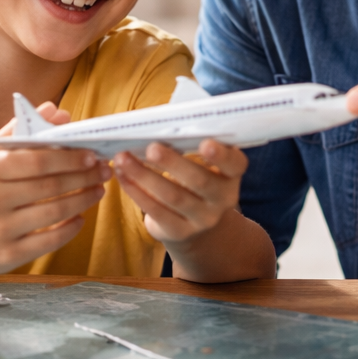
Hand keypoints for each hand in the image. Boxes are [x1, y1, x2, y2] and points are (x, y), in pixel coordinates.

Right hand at [0, 102, 108, 274]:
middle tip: (104, 170)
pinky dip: (70, 228)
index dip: (69, 157)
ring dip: (83, 200)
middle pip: (50, 187)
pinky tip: (80, 217)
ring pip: (54, 214)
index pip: (36, 161)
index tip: (92, 153)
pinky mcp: (6, 256)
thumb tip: (56, 111)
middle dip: (84, 177)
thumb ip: (20, 131)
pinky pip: (49, 241)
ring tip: (98, 191)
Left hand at [110, 140, 248, 244]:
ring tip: (123, 158)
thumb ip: (191, 148)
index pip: (235, 164)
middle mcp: (222, 199)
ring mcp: (202, 219)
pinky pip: (156, 211)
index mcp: (231, 175)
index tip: (206, 143)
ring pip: (172, 196)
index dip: (221, 155)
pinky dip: (136, 191)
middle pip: (199, 180)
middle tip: (151, 147)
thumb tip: (157, 126)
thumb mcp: (205, 166)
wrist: (200, 229)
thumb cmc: (196, 180)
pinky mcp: (179, 231)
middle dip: (173, 163)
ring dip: (144, 175)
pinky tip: (122, 176)